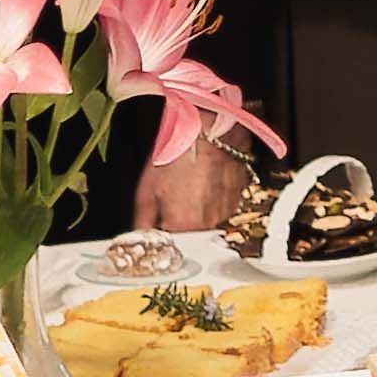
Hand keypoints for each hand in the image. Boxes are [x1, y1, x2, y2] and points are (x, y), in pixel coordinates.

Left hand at [137, 133, 251, 236]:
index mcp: (183, 225)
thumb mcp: (146, 188)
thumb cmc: (179, 153)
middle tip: (172, 199)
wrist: (210, 131)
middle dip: (177, 223)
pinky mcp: (237, 202)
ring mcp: (225, 214)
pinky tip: (204, 185)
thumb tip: (140, 236)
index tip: (156, 224)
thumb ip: (141, 221)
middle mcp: (208, 225)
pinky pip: (219, 212)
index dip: (160, 233)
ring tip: (189, 189)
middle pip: (188, 236)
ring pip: (205, 225)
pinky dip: (211, 204)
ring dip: (196, 214)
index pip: (168, 245)